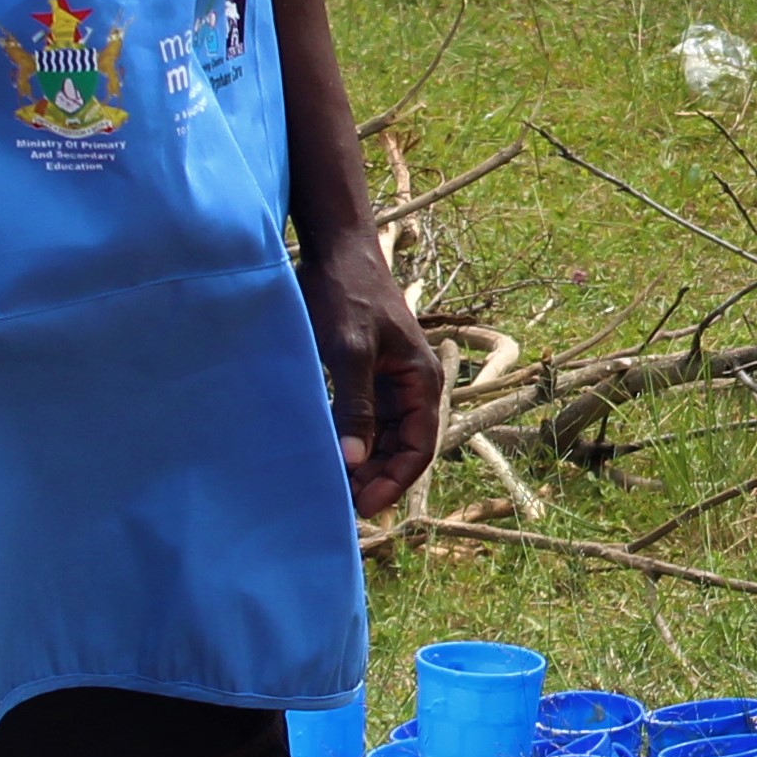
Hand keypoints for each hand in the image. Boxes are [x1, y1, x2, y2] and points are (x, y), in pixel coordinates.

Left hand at [307, 229, 442, 520]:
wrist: (336, 251)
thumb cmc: (347, 294)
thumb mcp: (350, 351)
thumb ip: (355, 405)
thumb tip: (354, 460)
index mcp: (423, 380)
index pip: (421, 447)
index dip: (396, 481)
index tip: (365, 505)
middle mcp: (415, 385)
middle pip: (405, 447)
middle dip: (380, 478)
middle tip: (344, 505)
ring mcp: (392, 381)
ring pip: (387, 438)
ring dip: (368, 464)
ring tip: (338, 488)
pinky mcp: (370, 376)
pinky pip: (370, 420)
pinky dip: (356, 442)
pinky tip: (333, 456)